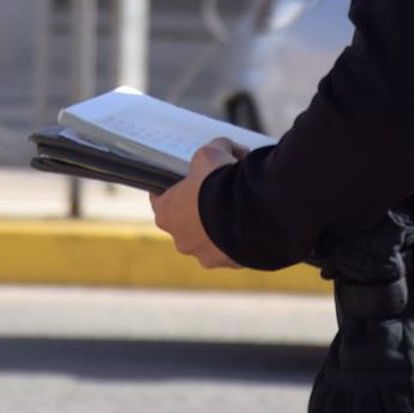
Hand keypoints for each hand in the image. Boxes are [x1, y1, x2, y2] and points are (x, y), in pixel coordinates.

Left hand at [149, 138, 243, 268]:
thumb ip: (216, 149)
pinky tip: (252, 223)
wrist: (249, 212)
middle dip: (201, 208)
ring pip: (210, 240)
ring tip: (240, 208)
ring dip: (221, 227)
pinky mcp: (230, 264)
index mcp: (166, 214)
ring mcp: (206, 255)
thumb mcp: (211, 154)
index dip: (173, 187)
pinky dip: (240, 239)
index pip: (161, 199)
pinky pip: (233, 250)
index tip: (185, 180)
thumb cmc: (219, 182)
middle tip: (218, 192)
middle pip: (186, 222)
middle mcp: (181, 240)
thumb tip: (232, 149)